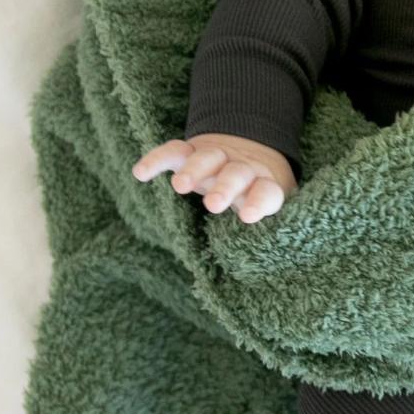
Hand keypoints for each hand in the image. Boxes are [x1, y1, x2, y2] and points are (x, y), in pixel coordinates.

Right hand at [131, 132, 297, 223]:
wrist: (251, 148)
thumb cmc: (259, 190)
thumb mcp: (271, 206)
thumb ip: (269, 227)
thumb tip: (272, 265)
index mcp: (264, 184)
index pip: (267, 192)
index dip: (259, 202)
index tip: (248, 216)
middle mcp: (241, 168)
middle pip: (236, 173)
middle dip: (225, 187)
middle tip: (213, 204)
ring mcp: (216, 157)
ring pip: (207, 158)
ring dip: (195, 170)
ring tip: (180, 186)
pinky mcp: (192, 151)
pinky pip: (174, 150)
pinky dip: (158, 159)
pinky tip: (140, 173)